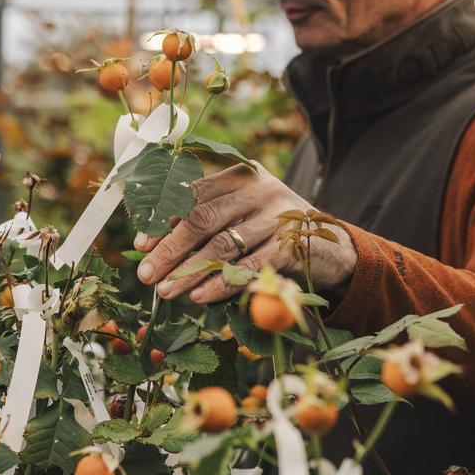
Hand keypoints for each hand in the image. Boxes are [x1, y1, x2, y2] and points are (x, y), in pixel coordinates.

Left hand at [133, 163, 356, 302]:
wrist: (333, 248)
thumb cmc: (273, 232)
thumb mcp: (242, 214)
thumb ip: (207, 220)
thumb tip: (154, 246)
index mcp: (239, 176)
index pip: (191, 194)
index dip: (163, 220)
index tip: (141, 245)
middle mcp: (257, 190)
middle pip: (202, 218)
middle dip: (170, 249)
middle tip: (147, 275)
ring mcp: (276, 216)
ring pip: (221, 245)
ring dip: (189, 271)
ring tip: (166, 291)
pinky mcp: (291, 245)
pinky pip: (247, 267)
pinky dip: (220, 284)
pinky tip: (200, 297)